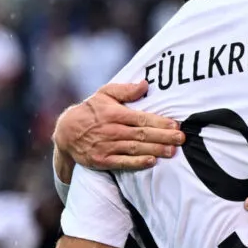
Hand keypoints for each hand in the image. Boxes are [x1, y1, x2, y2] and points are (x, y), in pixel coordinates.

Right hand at [53, 80, 183, 171]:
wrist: (66, 132)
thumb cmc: (90, 110)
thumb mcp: (104, 94)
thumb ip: (125, 90)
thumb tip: (145, 84)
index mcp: (115, 113)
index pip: (141, 118)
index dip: (160, 122)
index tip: (176, 124)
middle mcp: (112, 130)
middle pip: (142, 134)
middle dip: (163, 136)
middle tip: (181, 138)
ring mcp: (107, 146)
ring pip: (135, 148)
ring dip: (155, 149)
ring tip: (172, 151)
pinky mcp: (102, 160)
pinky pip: (123, 162)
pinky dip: (137, 163)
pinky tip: (151, 162)